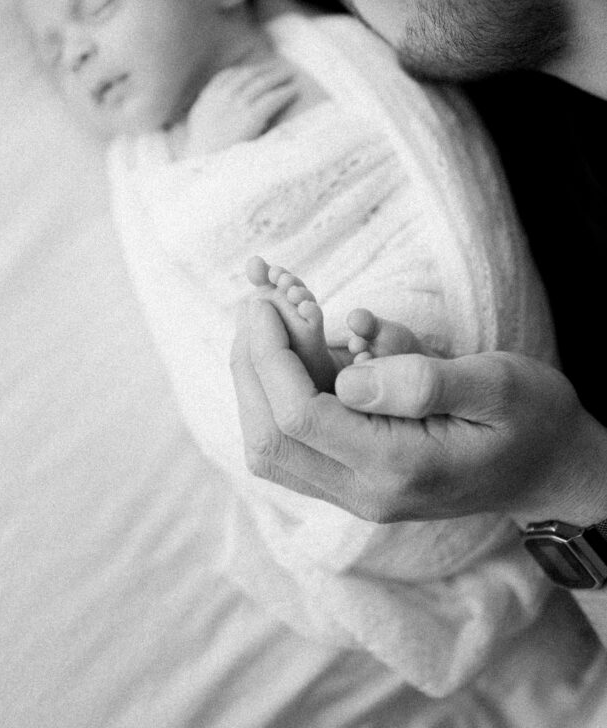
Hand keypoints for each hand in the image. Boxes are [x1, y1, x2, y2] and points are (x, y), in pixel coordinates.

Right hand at [184, 61, 297, 154]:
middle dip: (265, 69)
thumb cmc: (205, 151)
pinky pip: (272, 98)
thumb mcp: (200, 124)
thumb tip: (220, 107)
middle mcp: (223, 96)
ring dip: (278, 77)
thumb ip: (210, 111)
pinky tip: (294, 90)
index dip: (244, 70)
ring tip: (291, 74)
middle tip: (279, 68)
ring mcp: (237, 105)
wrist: (206, 165)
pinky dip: (285, 92)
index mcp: (208, 97)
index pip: (227, 76)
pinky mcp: (251, 116)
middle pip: (248, 75)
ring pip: (262, 83)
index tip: (255, 69)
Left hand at [230, 298, 606, 524]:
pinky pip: (289, 449)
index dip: (269, 355)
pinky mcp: (352, 484)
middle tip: (255, 307)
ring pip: (270, 449)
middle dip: (249, 366)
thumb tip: (346, 376)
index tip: (263, 304)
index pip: (299, 416)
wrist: (550, 469)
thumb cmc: (530, 418)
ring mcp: (356, 495)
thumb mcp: (496, 384)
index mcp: (398, 466)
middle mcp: (366, 492)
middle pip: (269, 437)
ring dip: (253, 383)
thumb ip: (422, 381)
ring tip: (263, 325)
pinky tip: (286, 355)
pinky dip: (272, 398)